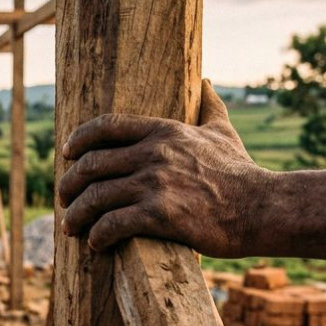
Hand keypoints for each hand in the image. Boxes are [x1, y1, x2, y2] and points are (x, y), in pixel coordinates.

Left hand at [57, 80, 269, 257]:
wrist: (261, 208)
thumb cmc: (240, 172)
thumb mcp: (223, 132)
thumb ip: (209, 107)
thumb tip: (206, 82)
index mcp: (163, 131)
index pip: (106, 126)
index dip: (79, 139)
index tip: (67, 153)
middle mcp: (154, 153)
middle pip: (92, 164)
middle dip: (70, 184)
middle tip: (64, 200)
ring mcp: (156, 184)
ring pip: (96, 197)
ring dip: (76, 215)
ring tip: (71, 227)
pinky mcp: (160, 215)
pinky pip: (112, 224)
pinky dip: (97, 235)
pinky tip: (96, 243)